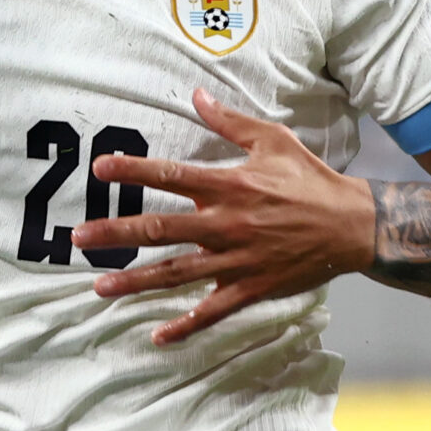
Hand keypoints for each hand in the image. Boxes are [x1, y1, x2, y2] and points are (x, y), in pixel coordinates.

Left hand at [73, 89, 375, 344]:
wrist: (353, 226)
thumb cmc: (311, 180)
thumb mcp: (273, 140)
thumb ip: (230, 122)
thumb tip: (196, 95)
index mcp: (230, 186)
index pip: (172, 177)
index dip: (133, 171)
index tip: (99, 169)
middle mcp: (227, 224)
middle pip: (160, 230)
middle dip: (116, 233)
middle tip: (78, 237)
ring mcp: (237, 260)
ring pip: (177, 273)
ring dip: (135, 281)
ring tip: (99, 286)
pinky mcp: (251, 287)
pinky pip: (213, 310)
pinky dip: (186, 325)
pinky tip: (158, 335)